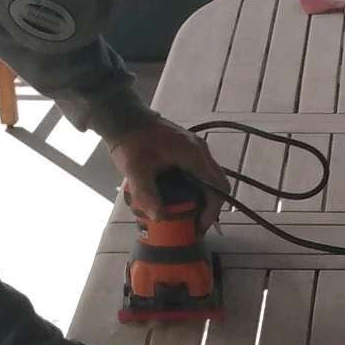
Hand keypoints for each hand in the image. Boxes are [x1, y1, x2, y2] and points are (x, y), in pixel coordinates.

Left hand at [108, 116, 228, 231]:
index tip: (199, 227)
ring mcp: (197, 149)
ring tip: (191, 213)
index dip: (211, 212)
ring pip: (213, 179)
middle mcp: (201, 151)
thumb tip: (159, 218)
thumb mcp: (135, 170)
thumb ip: (147, 193)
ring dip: (206, 198)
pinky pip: (204, 173)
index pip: (216, 189)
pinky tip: (185, 197)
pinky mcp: (190, 149)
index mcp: (194, 156)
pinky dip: (200, 188)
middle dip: (211, 207)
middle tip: (197, 223)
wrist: (125, 118)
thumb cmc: (131, 142)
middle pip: (219, 185)